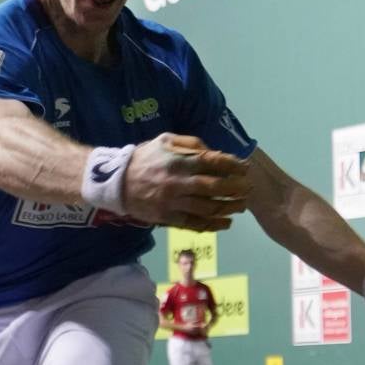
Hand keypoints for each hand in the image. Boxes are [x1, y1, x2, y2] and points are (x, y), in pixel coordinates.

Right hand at [123, 134, 249, 231]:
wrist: (116, 183)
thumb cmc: (144, 158)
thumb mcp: (165, 140)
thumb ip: (191, 144)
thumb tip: (214, 152)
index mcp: (178, 161)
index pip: (213, 162)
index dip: (233, 165)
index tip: (245, 168)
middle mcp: (178, 182)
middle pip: (216, 187)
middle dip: (237, 188)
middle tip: (249, 188)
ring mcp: (174, 203)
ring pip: (209, 208)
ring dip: (230, 208)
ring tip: (241, 206)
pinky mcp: (169, 218)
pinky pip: (196, 223)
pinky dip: (214, 225)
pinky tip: (226, 223)